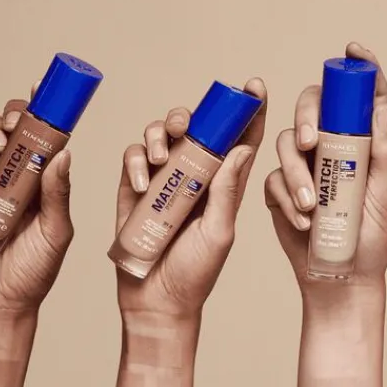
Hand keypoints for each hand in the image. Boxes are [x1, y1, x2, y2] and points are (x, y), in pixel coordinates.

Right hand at [0, 84, 73, 314]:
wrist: (1, 298)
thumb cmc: (36, 269)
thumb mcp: (57, 231)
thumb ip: (58, 194)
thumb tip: (65, 153)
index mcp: (46, 179)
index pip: (47, 135)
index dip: (45, 109)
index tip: (46, 89)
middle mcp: (18, 172)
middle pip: (13, 124)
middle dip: (16, 115)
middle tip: (20, 127)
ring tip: (4, 150)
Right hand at [115, 78, 267, 318]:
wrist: (157, 301)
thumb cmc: (195, 273)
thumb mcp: (219, 233)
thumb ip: (228, 192)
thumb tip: (243, 148)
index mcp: (225, 185)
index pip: (241, 139)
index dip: (248, 110)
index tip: (253, 85)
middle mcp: (195, 176)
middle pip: (196, 128)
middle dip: (192, 115)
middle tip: (188, 125)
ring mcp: (164, 180)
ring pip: (161, 135)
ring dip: (159, 133)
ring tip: (161, 155)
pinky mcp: (134, 188)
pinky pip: (132, 157)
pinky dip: (135, 161)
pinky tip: (143, 184)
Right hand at [264, 43, 386, 301]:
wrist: (344, 277)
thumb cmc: (372, 236)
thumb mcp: (386, 190)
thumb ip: (383, 148)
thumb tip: (381, 101)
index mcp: (358, 140)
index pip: (355, 96)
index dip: (357, 69)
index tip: (354, 50)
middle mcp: (328, 146)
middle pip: (309, 107)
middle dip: (306, 117)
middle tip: (312, 143)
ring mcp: (301, 168)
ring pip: (285, 144)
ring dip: (295, 172)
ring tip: (310, 205)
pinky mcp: (279, 191)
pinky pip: (273, 179)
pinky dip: (286, 198)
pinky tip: (303, 221)